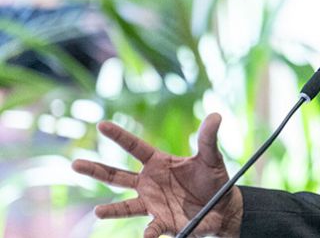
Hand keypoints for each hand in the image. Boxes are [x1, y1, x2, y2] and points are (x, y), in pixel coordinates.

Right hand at [72, 113, 242, 237]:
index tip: (102, 124)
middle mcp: (149, 183)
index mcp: (159, 162)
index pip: (135, 147)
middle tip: (74, 163)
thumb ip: (208, 138)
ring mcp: (152, 203)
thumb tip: (216, 115)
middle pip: (117, 176)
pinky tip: (146, 236)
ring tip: (98, 211)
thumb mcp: (211, 157)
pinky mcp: (162, 222)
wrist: (223, 207)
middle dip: (96, 170)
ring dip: (112, 210)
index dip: (119, 136)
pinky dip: (148, 233)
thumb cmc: (214, 179)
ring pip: (125, 206)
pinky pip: (151, 229)